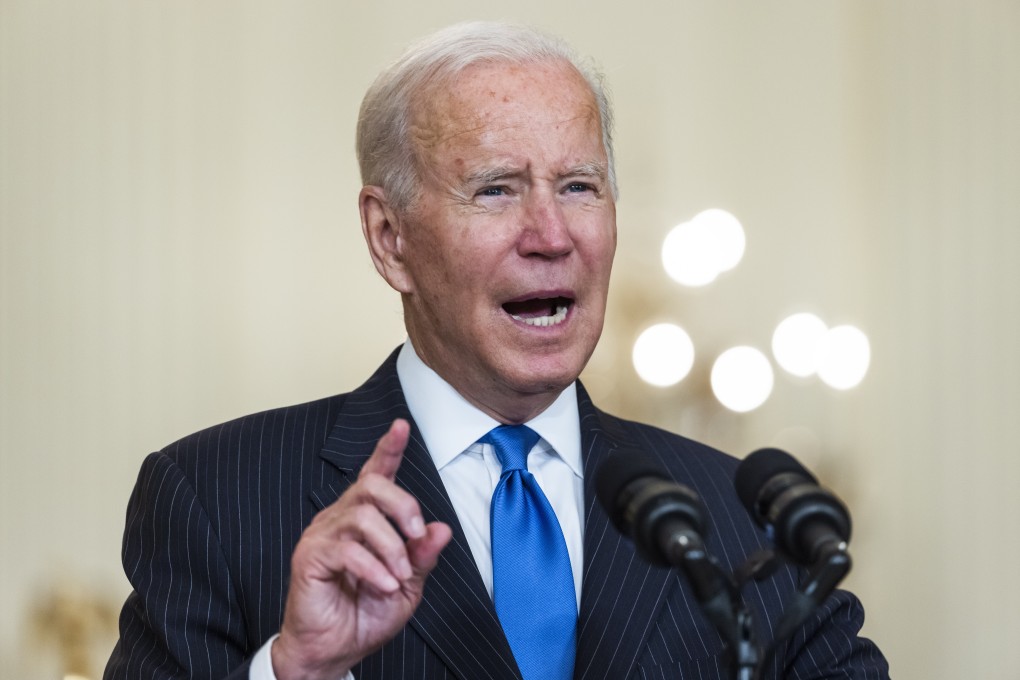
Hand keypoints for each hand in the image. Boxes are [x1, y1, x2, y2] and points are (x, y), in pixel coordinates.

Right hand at [272, 418, 451, 679]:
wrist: (333, 651)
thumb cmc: (365, 615)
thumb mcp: (407, 585)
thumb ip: (422, 556)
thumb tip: (441, 528)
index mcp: (364, 518)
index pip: (376, 473)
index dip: (388, 448)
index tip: (401, 426)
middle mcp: (340, 518)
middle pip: (371, 484)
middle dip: (402, 504)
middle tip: (415, 534)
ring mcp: (322, 535)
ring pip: (362, 515)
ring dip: (391, 546)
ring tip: (397, 576)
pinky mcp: (310, 557)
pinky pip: (346, 548)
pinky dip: (373, 567)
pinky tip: (384, 584)